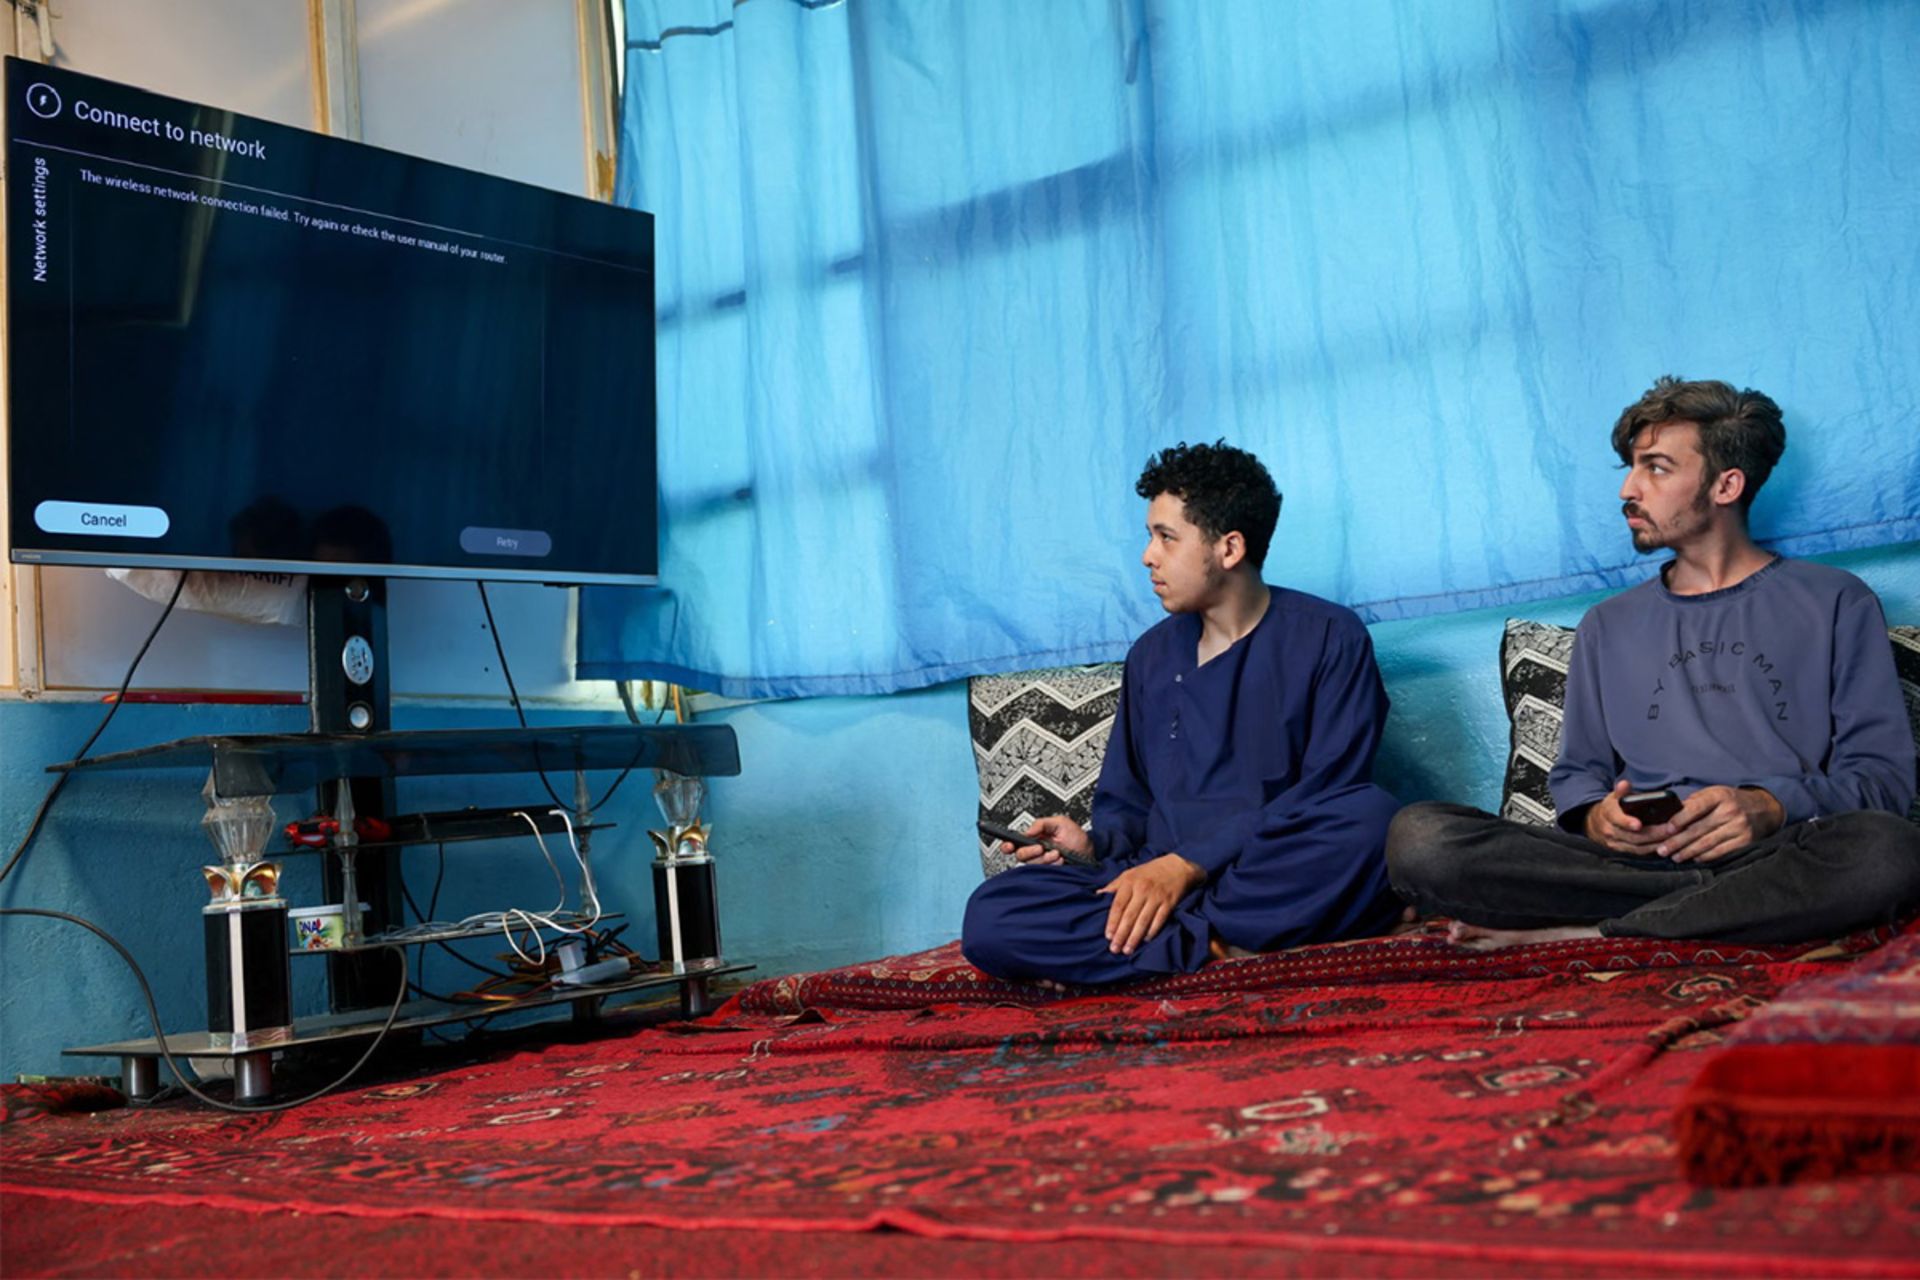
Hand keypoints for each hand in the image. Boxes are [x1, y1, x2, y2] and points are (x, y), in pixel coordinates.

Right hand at [1002, 815, 1092, 865]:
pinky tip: (1061, 860)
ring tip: (1057, 852)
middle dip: (1031, 852)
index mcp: (1035, 838)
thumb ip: (1042, 824)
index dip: (1008, 845)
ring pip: (1032, 865)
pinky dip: (1053, 865)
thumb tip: (1028, 831)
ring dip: (1045, 858)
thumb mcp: (1060, 823)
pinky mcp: (1049, 873)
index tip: (1008, 846)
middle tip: (1042, 847)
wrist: (1091, 851)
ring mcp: (1043, 863)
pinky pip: (1044, 872)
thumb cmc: (1076, 837)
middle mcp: (1036, 852)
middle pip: (1021, 856)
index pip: (1015, 843)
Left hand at [1097, 853, 1204, 954]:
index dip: (1112, 922)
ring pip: (1143, 921)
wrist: (1177, 866)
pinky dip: (1152, 931)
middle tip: (1115, 949)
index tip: (1108, 936)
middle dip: (1121, 934)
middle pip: (1129, 916)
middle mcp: (1142, 889)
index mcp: (1129, 882)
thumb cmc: (1149, 872)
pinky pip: (1159, 920)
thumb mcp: (1129, 873)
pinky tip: (1145, 940)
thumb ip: (1114, 886)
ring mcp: (1157, 897)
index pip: (1118, 905)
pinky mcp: (1169, 903)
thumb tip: (1098, 895)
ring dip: (1135, 937)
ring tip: (1127, 950)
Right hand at [1583, 780, 1669, 853]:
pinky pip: (1639, 852)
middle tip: (1670, 829)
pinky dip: (1653, 849)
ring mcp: (1615, 843)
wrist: (1596, 825)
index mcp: (1608, 814)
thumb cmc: (1611, 809)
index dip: (1627, 822)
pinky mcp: (1622, 851)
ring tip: (1672, 837)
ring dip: (1656, 843)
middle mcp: (1609, 831)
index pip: (1616, 819)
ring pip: (1638, 846)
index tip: (1639, 824)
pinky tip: (1665, 844)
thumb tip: (1624, 784)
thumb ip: (1621, 791)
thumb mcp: (1613, 797)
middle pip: (1633, 836)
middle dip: (1653, 833)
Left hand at [1656, 786, 1783, 863]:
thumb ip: (1693, 803)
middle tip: (1662, 850)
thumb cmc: (1730, 801)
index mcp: (1719, 796)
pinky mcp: (1745, 842)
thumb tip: (1669, 816)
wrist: (1764, 809)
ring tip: (1674, 857)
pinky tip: (1693, 859)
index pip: (1696, 807)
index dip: (1679, 819)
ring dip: (1688, 852)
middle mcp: (1730, 811)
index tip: (1667, 830)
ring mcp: (1739, 827)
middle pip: (1698, 829)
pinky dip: (1704, 857)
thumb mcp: (1713, 794)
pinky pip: (1720, 852)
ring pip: (1707, 843)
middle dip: (1677, 842)